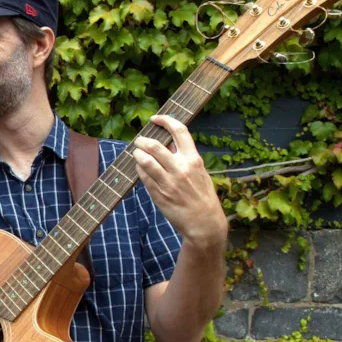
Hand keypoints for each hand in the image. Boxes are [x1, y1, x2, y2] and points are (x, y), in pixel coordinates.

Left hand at [133, 115, 226, 246]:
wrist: (204, 223)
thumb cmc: (202, 195)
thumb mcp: (200, 172)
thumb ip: (184, 157)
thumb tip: (166, 142)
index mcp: (193, 160)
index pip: (179, 131)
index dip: (165, 120)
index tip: (156, 119)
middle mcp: (181, 169)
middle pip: (155, 145)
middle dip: (143, 140)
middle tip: (139, 140)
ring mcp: (169, 182)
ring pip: (145, 160)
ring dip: (137, 153)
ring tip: (137, 153)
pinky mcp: (159, 194)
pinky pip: (143, 176)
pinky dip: (139, 169)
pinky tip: (140, 167)